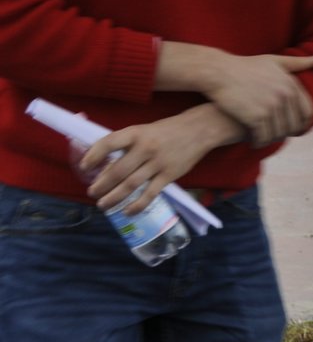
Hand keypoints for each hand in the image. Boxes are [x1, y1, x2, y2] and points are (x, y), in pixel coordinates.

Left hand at [79, 104, 244, 214]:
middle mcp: (145, 148)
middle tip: (92, 193)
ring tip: (103, 205)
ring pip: (131, 185)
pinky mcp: (170, 175)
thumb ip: (127, 144)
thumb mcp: (144, 130)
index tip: (84, 167)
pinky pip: (150, 194)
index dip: (93, 155)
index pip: (108, 143)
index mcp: (136, 133)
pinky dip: (137, 205)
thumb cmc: (167, 130)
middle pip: (117, 171)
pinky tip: (127, 211)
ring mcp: (158, 163)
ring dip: (114, 197)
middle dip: (101, 185)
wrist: (199, 130)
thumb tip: (104, 163)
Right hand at [198, 53, 312, 148]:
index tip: (294, 131)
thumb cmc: (245, 66)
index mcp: (292, 84)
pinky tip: (252, 142)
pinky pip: (263, 137)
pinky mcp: (256, 116)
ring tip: (263, 140)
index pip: (308, 112)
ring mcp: (271, 107)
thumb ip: (297, 63)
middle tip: (274, 137)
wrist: (218, 72)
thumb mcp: (274, 61)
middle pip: (294, 126)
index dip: (302, 125)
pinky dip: (259, 142)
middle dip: (285, 134)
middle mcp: (285, 96)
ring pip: (279, 133)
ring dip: (271, 140)